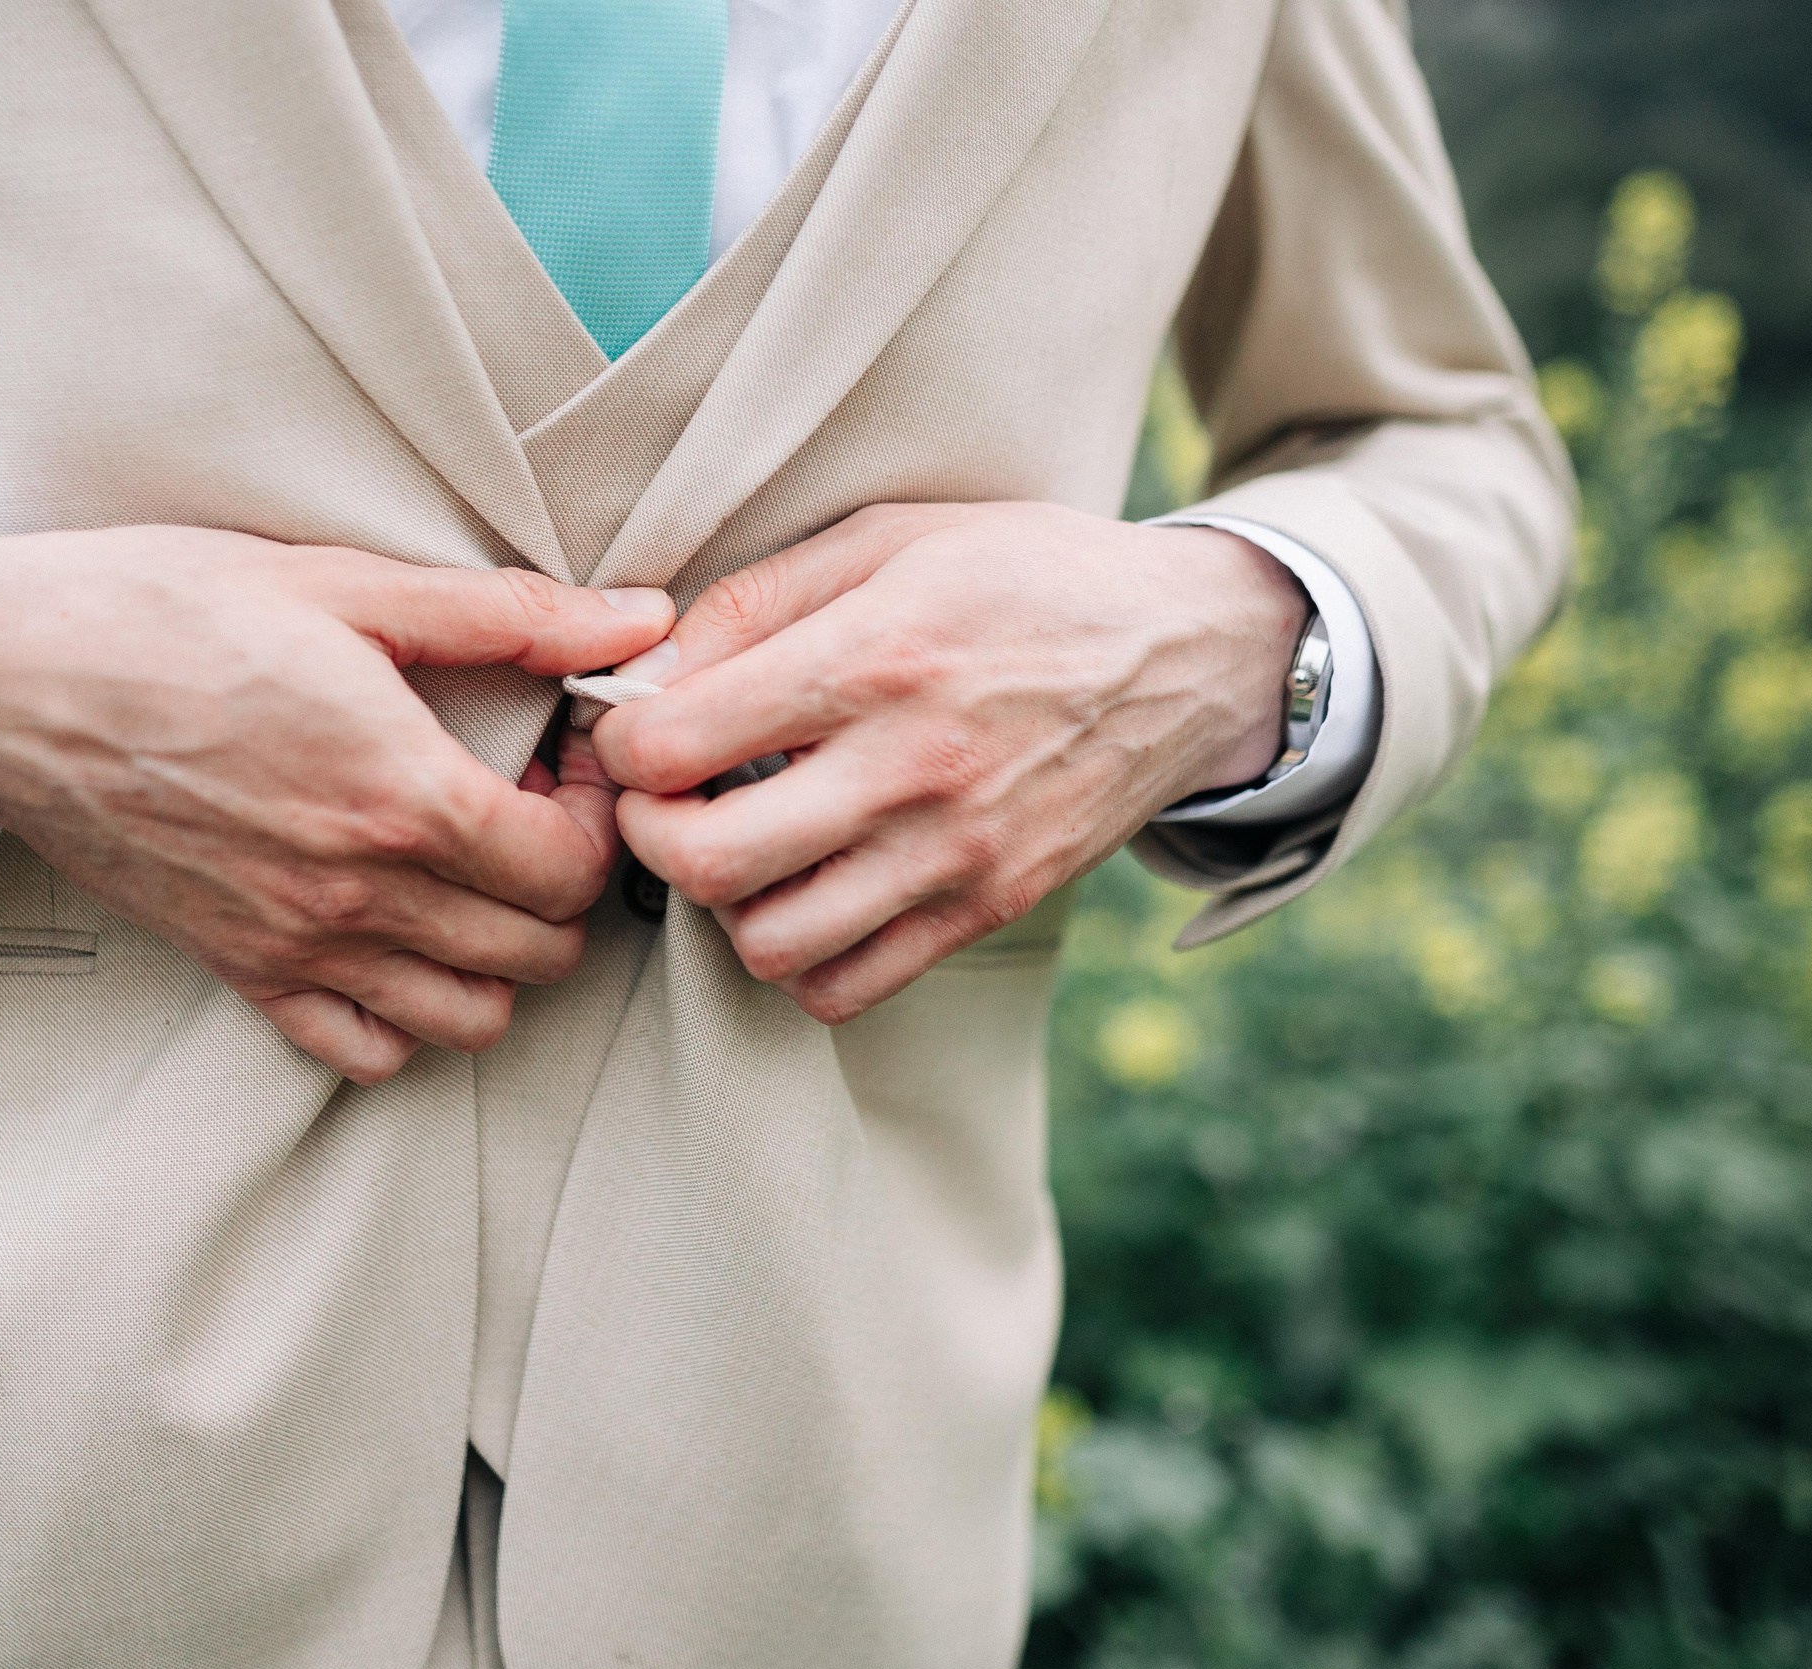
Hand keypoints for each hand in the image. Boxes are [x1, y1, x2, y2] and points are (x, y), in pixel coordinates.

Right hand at [0, 525, 672, 1082]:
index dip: (596, 815)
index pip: (575, 871)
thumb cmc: (159, 612)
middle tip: (524, 809)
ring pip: (472, 1018)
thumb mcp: (343, 586)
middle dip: (564, 883)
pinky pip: (366, 1051)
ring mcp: (298, 948)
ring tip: (469, 872)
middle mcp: (357, 894)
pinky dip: (406, 1014)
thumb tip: (640, 620)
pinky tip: (395, 931)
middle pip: (542, 952)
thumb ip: (507, 617)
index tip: (563, 761)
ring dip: (501, 954)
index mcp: (399, 795)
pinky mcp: (241, 973)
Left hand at [592, 502, 1306, 1023]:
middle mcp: (910, 768)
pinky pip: (846, 987)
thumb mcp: (892, 539)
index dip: (619, 742)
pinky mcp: (987, 907)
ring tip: (742, 846)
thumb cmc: (1027, 577)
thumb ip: (758, 598)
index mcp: (873, 656)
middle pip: (705, 863)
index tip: (636, 728)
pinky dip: (798, 959)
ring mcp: (953, 853)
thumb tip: (649, 667)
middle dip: (650, 836)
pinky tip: (804, 891)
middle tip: (666, 802)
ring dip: (725, 904)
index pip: (673, 744)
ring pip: (768, 945)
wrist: (1192, 652)